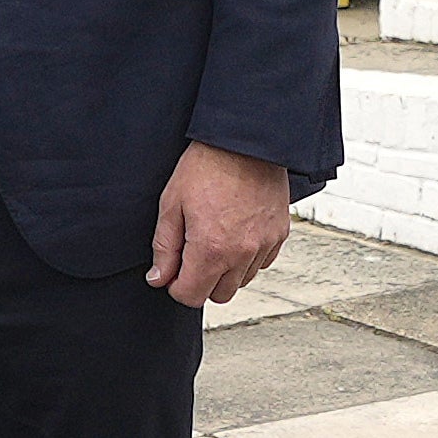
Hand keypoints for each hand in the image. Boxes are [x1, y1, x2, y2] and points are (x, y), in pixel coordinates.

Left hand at [146, 143, 290, 306]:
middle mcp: (241, 253)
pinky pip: (262, 263)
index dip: (176, 287)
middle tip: (193, 254)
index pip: (191, 296)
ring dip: (227, 271)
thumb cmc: (206, 166)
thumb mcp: (171, 204)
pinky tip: (237, 233)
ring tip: (217, 239)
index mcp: (210, 249)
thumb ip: (164, 247)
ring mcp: (264, 245)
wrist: (246, 140)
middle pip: (219, 295)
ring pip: (242, 281)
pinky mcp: (279, 234)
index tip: (174, 271)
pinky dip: (248, 258)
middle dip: (202, 282)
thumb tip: (158, 278)